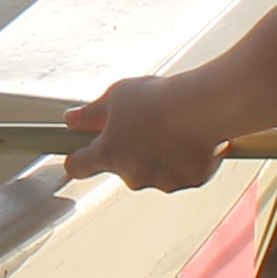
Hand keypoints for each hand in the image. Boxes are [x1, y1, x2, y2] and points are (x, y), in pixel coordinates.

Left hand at [61, 75, 230, 191]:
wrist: (203, 109)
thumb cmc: (160, 101)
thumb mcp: (116, 96)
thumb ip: (91, 113)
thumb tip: (73, 119)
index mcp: (109, 153)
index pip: (79, 166)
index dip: (77, 158)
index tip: (78, 152)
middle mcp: (133, 174)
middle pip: (123, 166)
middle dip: (130, 149)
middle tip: (143, 123)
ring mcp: (163, 180)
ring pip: (154, 171)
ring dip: (159, 155)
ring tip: (171, 126)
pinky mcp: (192, 180)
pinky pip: (184, 171)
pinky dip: (186, 158)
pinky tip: (191, 136)